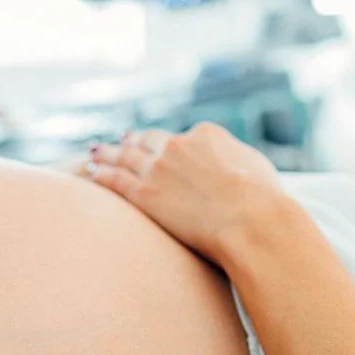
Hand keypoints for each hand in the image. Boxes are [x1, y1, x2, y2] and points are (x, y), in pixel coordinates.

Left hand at [87, 123, 287, 264]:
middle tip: (121, 140)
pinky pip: (115, 179)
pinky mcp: (144, 192)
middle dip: (133, 140)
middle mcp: (177, 146)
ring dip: (108, 153)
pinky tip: (91, 171)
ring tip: (95, 151)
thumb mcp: (257, 168)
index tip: (158, 142)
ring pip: (125, 156)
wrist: (250, 218)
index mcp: (206, 136)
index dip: (168, 141)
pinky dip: (101, 173)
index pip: (183, 137)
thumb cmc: (263, 199)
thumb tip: (236, 165)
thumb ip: (239, 161)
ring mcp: (158, 168)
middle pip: (147, 141)